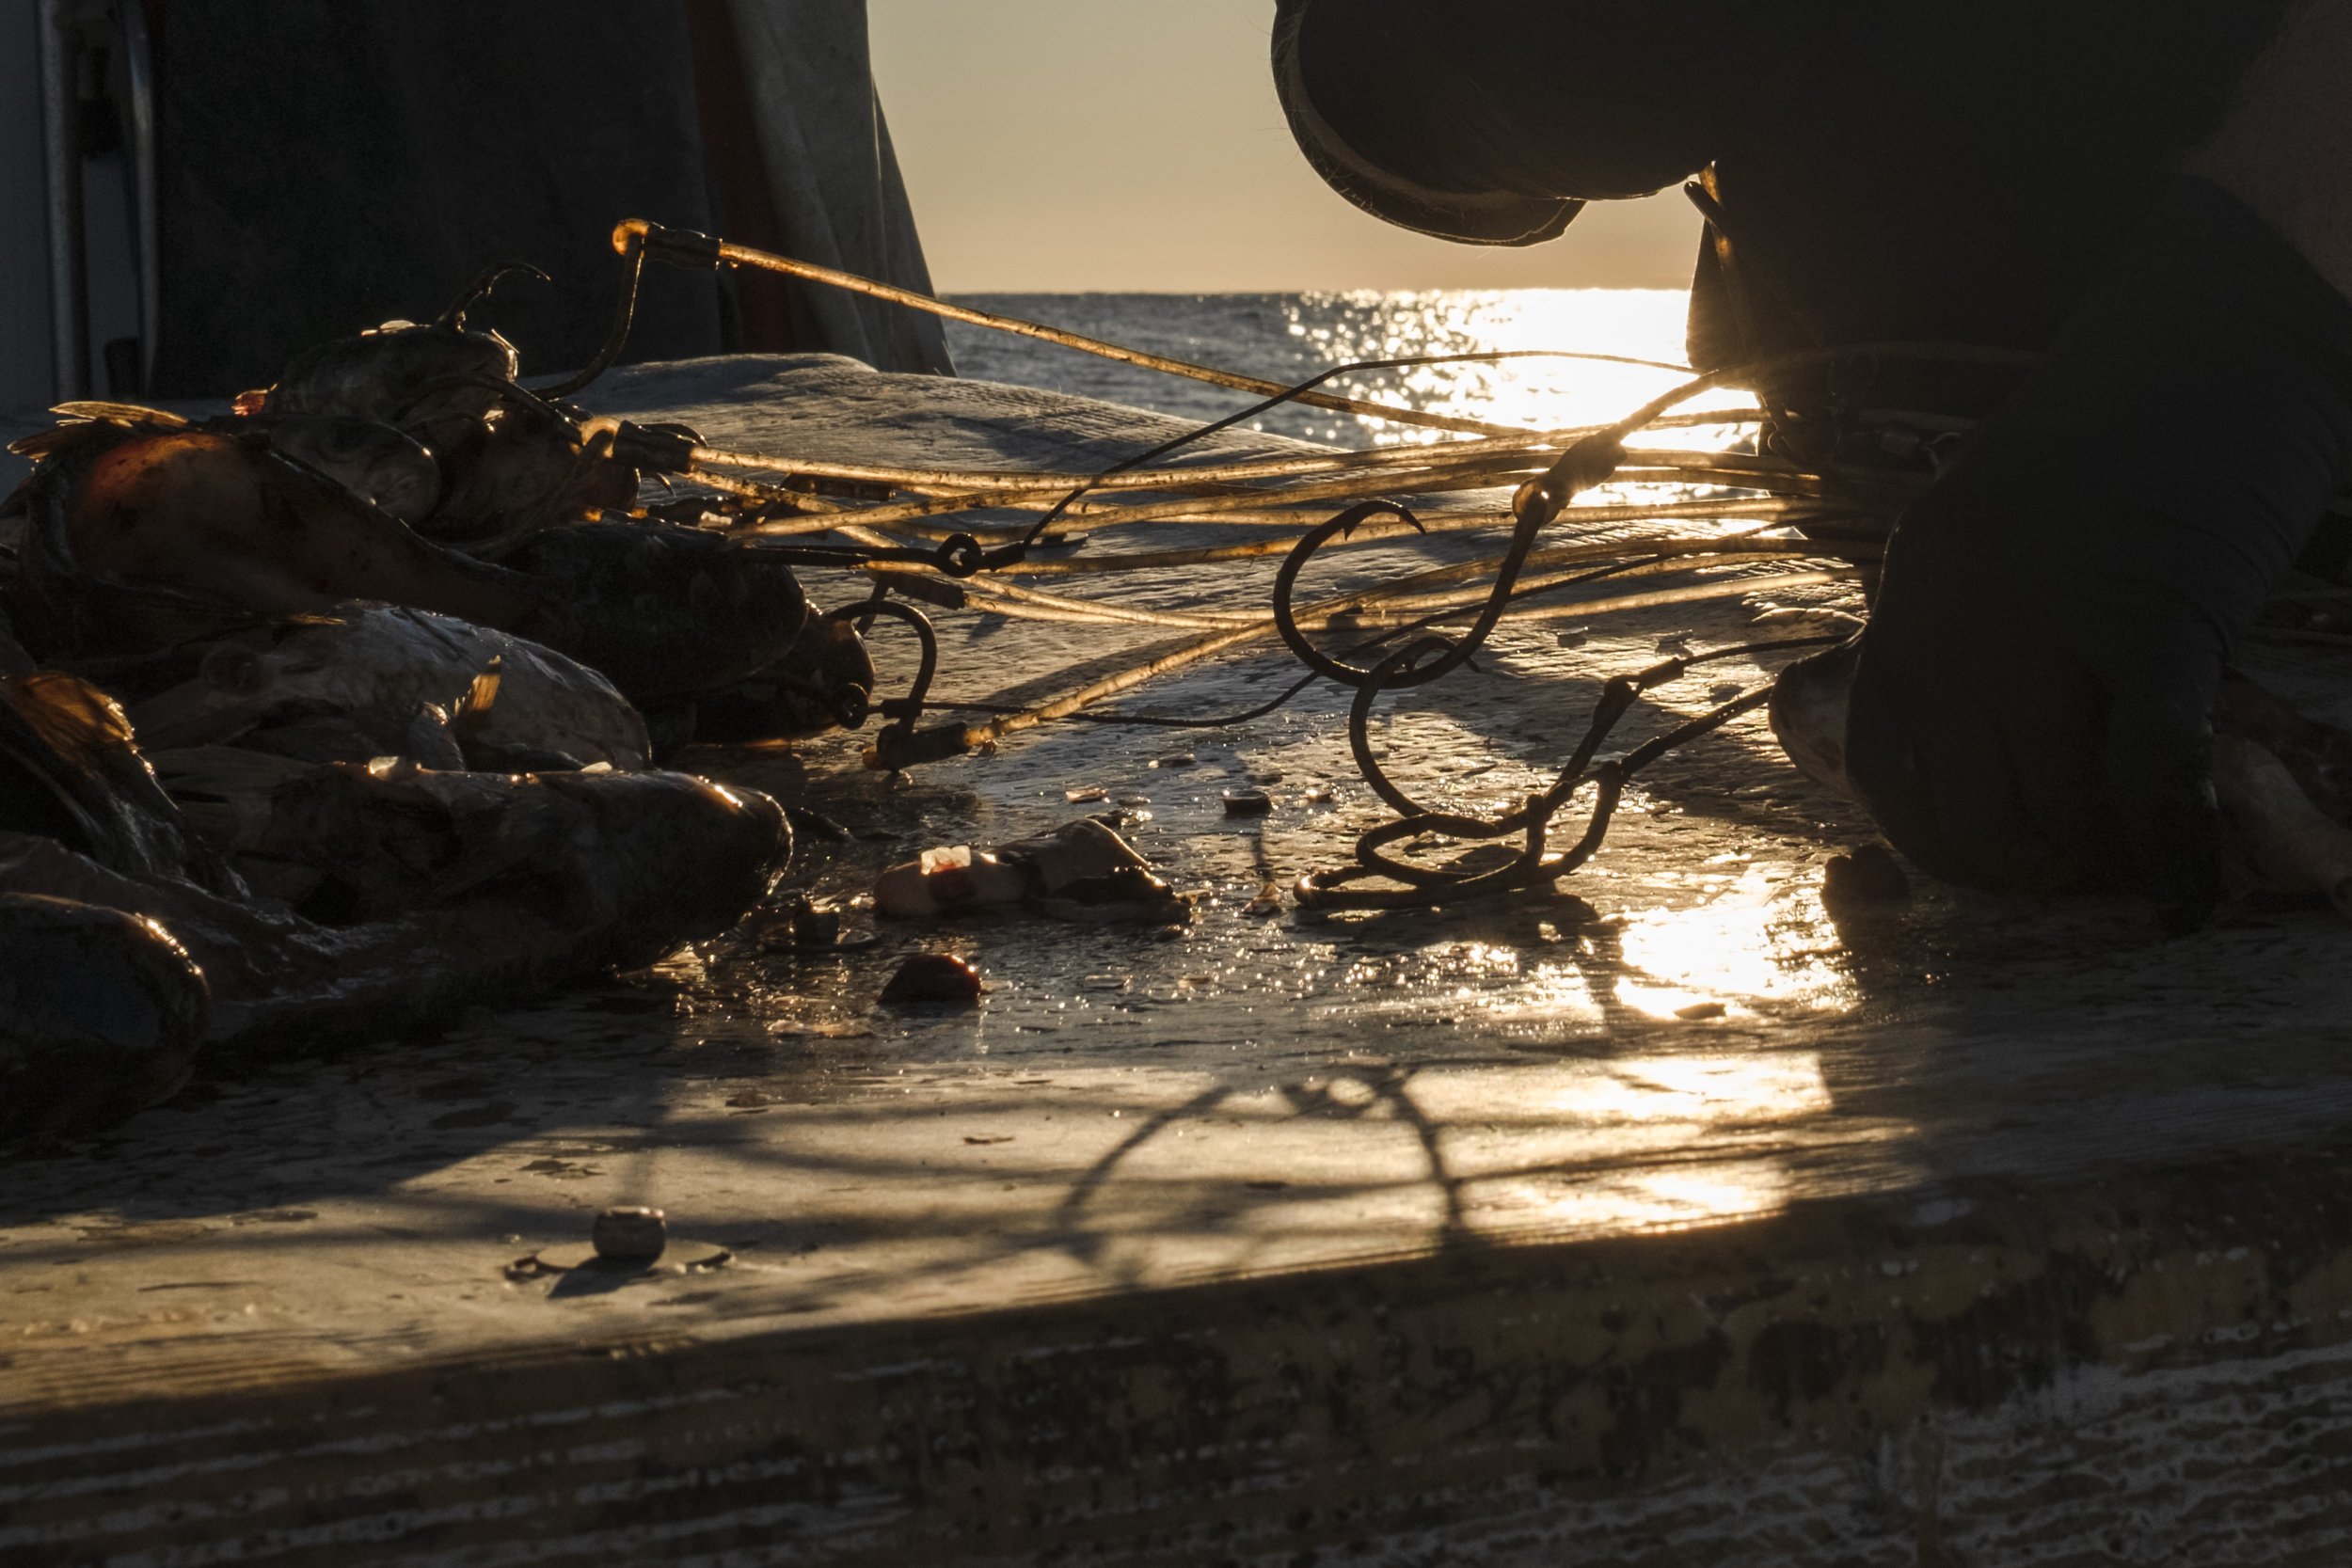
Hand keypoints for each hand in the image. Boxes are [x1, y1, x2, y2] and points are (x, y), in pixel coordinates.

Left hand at [1846, 178, 2351, 928]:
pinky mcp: (2158, 619)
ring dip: (2099, 862)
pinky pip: (2146, 770)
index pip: (1885, 771)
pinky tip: (2186, 896)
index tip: (2004, 859)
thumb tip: (1975, 765)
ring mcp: (2052, 620)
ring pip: (2054, 807)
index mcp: (1913, 594)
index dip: (1942, 843)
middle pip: (1969, 808)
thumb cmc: (2119, 450)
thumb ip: (1968, 643)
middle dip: (2028, 869)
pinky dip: (2166, 847)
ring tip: (2140, 861)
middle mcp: (1959, 616)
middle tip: (2088, 872)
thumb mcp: (1994, 540)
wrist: (2220, 336)